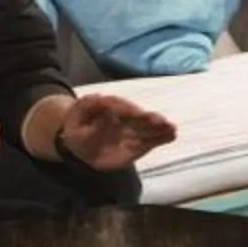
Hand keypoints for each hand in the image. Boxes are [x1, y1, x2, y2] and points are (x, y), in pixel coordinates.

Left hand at [53, 92, 176, 171]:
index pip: (117, 106)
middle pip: (136, 116)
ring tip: (171, 129)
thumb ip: (87, 116)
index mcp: (105, 105)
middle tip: (160, 121)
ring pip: (145, 127)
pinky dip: (159, 138)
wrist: (80, 136)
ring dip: (158, 128)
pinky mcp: (136, 140)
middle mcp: (122, 114)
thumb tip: (104, 114)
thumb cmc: (78, 125)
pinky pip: (148, 139)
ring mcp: (131, 127)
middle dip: (147, 119)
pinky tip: (171, 135)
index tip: (137, 114)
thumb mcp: (76, 120)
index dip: (126, 110)